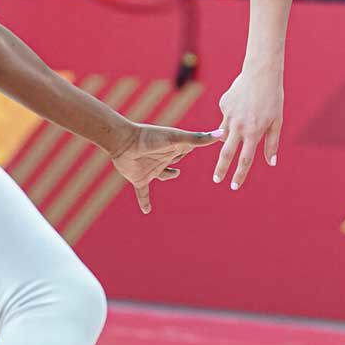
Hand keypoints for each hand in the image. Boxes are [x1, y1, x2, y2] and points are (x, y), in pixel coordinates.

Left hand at [108, 123, 222, 213]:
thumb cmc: (151, 137)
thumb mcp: (177, 139)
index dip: (193, 145)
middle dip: (180, 157)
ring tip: (174, 174)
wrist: (123, 141)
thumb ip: (198, 139)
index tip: (200, 142)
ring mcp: (151, 169)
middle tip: (187, 153)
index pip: (187, 148)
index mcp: (173, 148)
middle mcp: (163, 157)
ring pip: (162, 174)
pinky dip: (144, 202)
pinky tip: (146, 211)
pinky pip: (143, 193)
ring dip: (168, 175)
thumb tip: (221, 133)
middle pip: (176, 159)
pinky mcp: (140, 179)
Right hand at [213, 67, 283, 188]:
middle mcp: (239, 126)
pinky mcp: (223, 105)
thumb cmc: (273, 98)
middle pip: (226, 154)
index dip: (239, 175)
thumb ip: (272, 143)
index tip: (233, 186)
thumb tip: (271, 162)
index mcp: (254, 132)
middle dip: (220, 169)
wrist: (261, 73)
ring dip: (229, 137)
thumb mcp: (277, 122)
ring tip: (243, 123)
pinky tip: (243, 103)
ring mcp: (229, 115)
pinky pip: (226, 117)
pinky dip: (233, 116)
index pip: (245, 160)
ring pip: (224, 134)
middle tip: (216, 179)